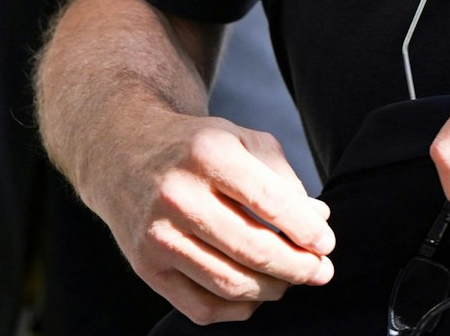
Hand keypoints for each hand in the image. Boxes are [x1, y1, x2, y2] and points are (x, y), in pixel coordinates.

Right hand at [92, 111, 333, 324]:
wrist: (123, 154)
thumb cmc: (195, 148)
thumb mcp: (241, 139)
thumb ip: (282, 177)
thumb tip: (318, 220)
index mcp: (208, 153)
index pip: (269, 201)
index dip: (305, 229)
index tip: (326, 243)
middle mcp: (177, 194)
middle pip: (251, 249)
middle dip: (296, 267)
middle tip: (321, 272)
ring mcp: (158, 235)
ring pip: (228, 284)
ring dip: (271, 290)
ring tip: (290, 281)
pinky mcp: (145, 268)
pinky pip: (200, 307)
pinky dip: (237, 309)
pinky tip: (255, 294)